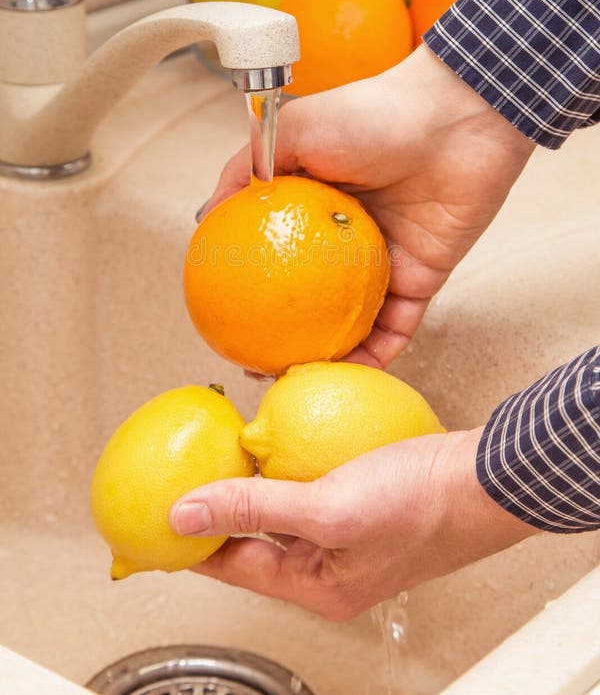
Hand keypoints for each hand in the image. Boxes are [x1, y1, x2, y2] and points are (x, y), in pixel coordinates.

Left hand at [170, 429, 535, 620]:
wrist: (486, 476)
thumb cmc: (422, 503)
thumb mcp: (327, 509)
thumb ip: (252, 509)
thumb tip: (185, 514)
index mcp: (320, 586)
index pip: (235, 567)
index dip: (192, 544)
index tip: (155, 525)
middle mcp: (331, 564)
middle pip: (255, 540)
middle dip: (219, 510)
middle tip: (182, 480)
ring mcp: (348, 530)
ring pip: (282, 509)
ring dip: (253, 483)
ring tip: (219, 456)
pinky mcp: (362, 497)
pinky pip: (310, 484)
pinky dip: (288, 464)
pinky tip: (275, 440)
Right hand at [202, 45, 534, 367]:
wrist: (453, 119)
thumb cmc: (372, 116)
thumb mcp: (293, 132)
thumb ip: (246, 171)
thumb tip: (205, 216)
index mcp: (318, 208)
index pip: (278, 257)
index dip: (253, 290)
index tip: (226, 318)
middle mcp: (348, 239)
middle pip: (313, 299)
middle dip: (287, 334)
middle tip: (257, 363)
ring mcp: (385, 263)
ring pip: (352, 323)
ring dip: (328, 355)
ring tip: (298, 381)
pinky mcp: (422, 280)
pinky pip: (396, 328)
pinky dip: (375, 355)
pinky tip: (349, 374)